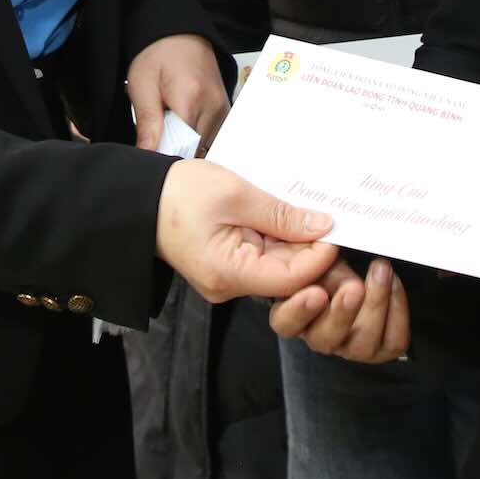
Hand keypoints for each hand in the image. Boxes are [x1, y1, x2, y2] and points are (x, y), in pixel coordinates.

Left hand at [127, 34, 229, 151]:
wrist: (181, 34)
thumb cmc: (158, 55)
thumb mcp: (142, 86)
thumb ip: (147, 124)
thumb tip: (147, 155)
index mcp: (191, 99)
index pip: (181, 147)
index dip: (163, 153)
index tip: (151, 148)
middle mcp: (214, 106)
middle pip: (195, 149)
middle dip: (175, 149)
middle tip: (158, 131)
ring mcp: (223, 108)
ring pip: (205, 145)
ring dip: (187, 143)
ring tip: (171, 124)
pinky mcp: (226, 109)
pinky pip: (212, 136)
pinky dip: (196, 136)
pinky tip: (184, 123)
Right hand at [155, 160, 336, 302]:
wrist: (138, 198)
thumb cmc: (178, 193)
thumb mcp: (235, 194)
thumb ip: (280, 214)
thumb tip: (323, 226)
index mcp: (228, 274)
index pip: (291, 279)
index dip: (321, 256)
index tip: (338, 228)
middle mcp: (230, 286)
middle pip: (288, 277)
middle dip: (316, 252)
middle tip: (341, 223)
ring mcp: (229, 277)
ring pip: (280, 267)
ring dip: (301, 243)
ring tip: (320, 215)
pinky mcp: (229, 265)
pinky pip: (265, 257)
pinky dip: (283, 239)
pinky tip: (296, 217)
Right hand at [268, 258, 411, 362]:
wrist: (362, 269)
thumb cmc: (333, 263)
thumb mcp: (320, 257)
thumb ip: (319, 260)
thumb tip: (330, 253)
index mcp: (295, 315)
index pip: (286, 323)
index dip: (300, 311)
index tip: (317, 292)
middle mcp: (320, 337)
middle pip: (327, 338)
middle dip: (343, 312)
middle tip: (354, 286)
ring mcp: (351, 347)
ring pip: (363, 344)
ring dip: (376, 304)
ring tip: (381, 270)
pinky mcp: (382, 348)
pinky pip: (394, 340)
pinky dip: (397, 310)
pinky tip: (394, 283)